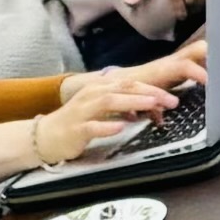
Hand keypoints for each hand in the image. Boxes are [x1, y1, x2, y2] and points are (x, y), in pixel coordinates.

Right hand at [37, 64, 183, 165]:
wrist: (46, 136)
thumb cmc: (78, 123)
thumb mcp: (102, 109)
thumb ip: (125, 105)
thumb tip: (151, 105)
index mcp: (101, 88)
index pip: (130, 83)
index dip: (153, 88)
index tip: (172, 95)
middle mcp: (92, 94)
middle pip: (124, 88)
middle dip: (149, 93)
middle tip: (171, 100)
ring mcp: (83, 111)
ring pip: (109, 101)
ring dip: (132, 102)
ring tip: (152, 105)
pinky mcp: (76, 129)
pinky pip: (92, 126)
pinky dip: (107, 126)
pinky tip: (121, 127)